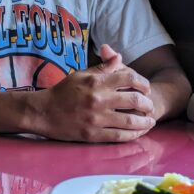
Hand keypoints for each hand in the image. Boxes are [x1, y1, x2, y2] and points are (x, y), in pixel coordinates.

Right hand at [29, 44, 155, 141]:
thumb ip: (102, 67)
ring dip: (145, 122)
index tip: (146, 88)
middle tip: (151, 106)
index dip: (143, 83)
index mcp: (96, 82)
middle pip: (134, 100)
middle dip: (147, 104)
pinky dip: (133, 135)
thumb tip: (119, 57)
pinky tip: (138, 133)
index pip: (129, 79)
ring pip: (130, 121)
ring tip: (151, 121)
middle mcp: (98, 99)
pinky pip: (119, 136)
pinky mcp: (93, 134)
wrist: (42, 112)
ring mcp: (96, 118)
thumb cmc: (62, 91)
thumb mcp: (81, 74)